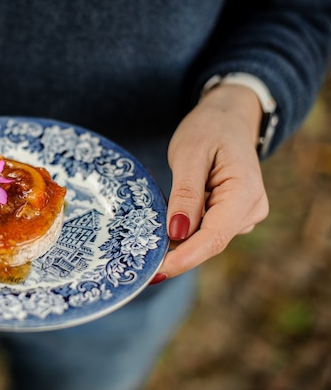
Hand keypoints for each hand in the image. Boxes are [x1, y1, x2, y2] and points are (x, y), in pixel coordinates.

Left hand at [153, 84, 269, 282]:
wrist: (228, 118)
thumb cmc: (209, 129)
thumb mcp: (189, 154)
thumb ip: (185, 194)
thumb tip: (177, 234)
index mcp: (244, 192)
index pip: (213, 238)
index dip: (184, 258)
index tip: (156, 272)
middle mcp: (252, 209)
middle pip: (209, 242)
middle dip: (176, 252)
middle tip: (138, 259)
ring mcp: (245, 214)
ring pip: (206, 238)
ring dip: (178, 240)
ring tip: (148, 233)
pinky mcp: (234, 215)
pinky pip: (206, 230)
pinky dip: (184, 230)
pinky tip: (167, 222)